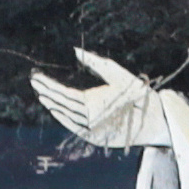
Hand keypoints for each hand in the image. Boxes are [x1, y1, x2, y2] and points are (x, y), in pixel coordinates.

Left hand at [30, 48, 173, 152]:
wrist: (155, 121)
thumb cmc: (138, 95)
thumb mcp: (119, 74)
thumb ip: (97, 63)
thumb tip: (76, 50)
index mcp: (93, 102)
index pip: (64, 93)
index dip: (49, 85)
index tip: (37, 77)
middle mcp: (89, 118)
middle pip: (62, 104)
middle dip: (46, 92)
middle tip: (34, 81)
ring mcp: (90, 130)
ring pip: (66, 116)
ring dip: (52, 105)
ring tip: (41, 94)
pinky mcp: (94, 138)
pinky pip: (73, 127)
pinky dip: (62, 118)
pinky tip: (54, 109)